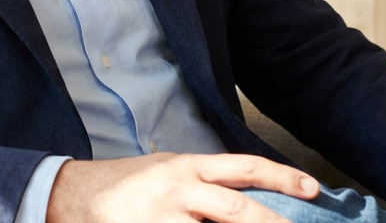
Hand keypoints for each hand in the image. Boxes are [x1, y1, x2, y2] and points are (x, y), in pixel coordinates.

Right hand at [46, 152, 319, 222]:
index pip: (244, 168)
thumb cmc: (125, 185)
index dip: (281, 177)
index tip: (313, 189)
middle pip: (239, 209)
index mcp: (187, 167)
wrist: (72, 196)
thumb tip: (249, 200)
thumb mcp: (167, 172)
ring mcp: (165, 219)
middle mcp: (180, 190)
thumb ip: (204, 185)